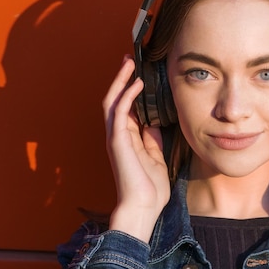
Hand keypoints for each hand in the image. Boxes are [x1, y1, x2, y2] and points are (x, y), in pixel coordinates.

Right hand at [102, 55, 170, 241]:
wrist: (143, 208)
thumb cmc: (150, 189)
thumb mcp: (155, 157)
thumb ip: (152, 139)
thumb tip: (154, 123)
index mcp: (127, 139)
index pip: (126, 108)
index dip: (130, 89)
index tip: (139, 74)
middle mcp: (118, 136)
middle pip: (115, 100)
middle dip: (121, 79)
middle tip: (129, 60)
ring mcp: (115, 138)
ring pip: (112, 101)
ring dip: (120, 81)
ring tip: (129, 64)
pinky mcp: (117, 142)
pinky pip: (119, 113)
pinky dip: (127, 96)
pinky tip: (137, 84)